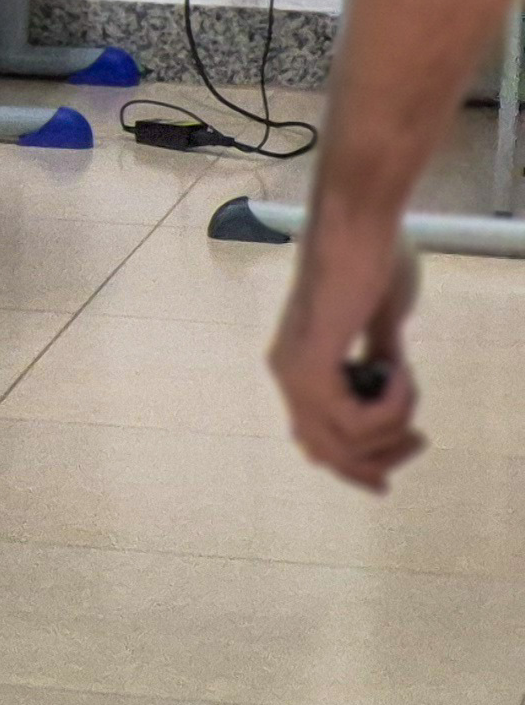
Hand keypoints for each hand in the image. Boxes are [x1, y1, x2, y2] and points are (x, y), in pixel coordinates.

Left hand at [271, 231, 425, 490]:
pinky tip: (401, 370)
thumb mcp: (380, 322)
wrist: (362, 223)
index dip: (350, 465)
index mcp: (297, 363)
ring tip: (409, 381)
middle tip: (418, 440)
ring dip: (393, 424)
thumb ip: (377, 358)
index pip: (314, 439)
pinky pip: (353, 420)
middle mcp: (285, 372)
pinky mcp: (311, 361)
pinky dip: (390, 406)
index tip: (386, 481)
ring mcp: (293, 369)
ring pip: (346, 442)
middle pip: (326, 452)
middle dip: (377, 458)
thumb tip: (385, 391)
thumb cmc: (374, 260)